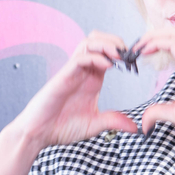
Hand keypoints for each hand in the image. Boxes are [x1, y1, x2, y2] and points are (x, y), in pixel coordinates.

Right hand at [11, 31, 140, 147]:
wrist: (39, 134)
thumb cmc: (62, 127)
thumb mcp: (95, 124)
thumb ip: (114, 121)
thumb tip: (135, 127)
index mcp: (92, 78)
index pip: (107, 53)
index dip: (123, 53)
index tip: (136, 62)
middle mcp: (83, 71)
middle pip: (97, 40)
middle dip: (115, 41)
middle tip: (129, 54)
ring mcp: (72, 72)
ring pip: (88, 43)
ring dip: (106, 44)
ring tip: (120, 55)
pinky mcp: (63, 77)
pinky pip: (79, 58)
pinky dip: (95, 58)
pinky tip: (107, 66)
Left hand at [138, 26, 174, 136]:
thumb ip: (158, 112)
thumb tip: (145, 123)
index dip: (157, 42)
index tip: (141, 53)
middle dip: (153, 35)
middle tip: (136, 46)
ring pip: (174, 33)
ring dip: (152, 36)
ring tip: (138, 46)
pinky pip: (173, 43)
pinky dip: (156, 42)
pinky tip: (145, 50)